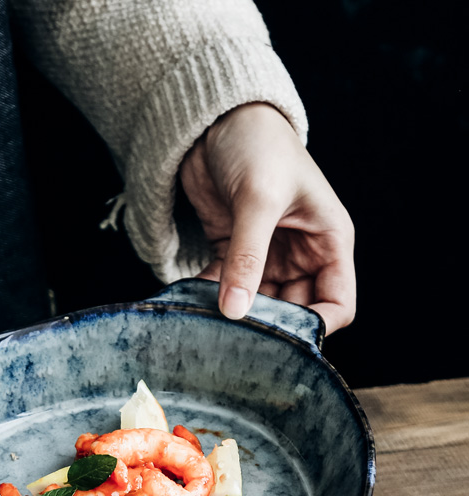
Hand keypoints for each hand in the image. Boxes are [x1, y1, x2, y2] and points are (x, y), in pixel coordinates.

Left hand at [180, 102, 355, 332]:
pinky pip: (227, 289)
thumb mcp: (257, 199)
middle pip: (295, 311)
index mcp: (329, 241)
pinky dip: (211, 299)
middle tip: (237, 337)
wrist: (214, 116)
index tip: (283, 342)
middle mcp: (303, 254)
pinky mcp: (234, 254)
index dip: (316, 327)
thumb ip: (247, 257)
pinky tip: (193, 303)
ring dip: (236, 316)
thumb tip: (234, 311)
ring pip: (259, 305)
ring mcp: (268, 257)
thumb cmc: (256, 142)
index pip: (338, 303)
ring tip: (211, 323)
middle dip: (270, 326)